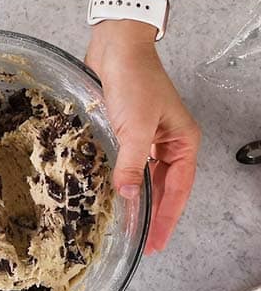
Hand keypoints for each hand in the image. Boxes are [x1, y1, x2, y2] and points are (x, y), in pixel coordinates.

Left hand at [85, 19, 200, 253]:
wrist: (115, 48)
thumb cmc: (135, 81)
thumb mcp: (135, 127)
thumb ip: (131, 164)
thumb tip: (129, 197)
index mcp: (183, 143)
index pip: (178, 191)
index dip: (167, 218)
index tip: (157, 242)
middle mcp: (167, 142)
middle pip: (162, 186)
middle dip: (151, 213)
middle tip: (140, 241)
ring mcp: (146, 135)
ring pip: (142, 175)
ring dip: (134, 195)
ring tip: (123, 223)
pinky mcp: (124, 128)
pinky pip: (125, 159)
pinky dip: (119, 175)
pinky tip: (109, 190)